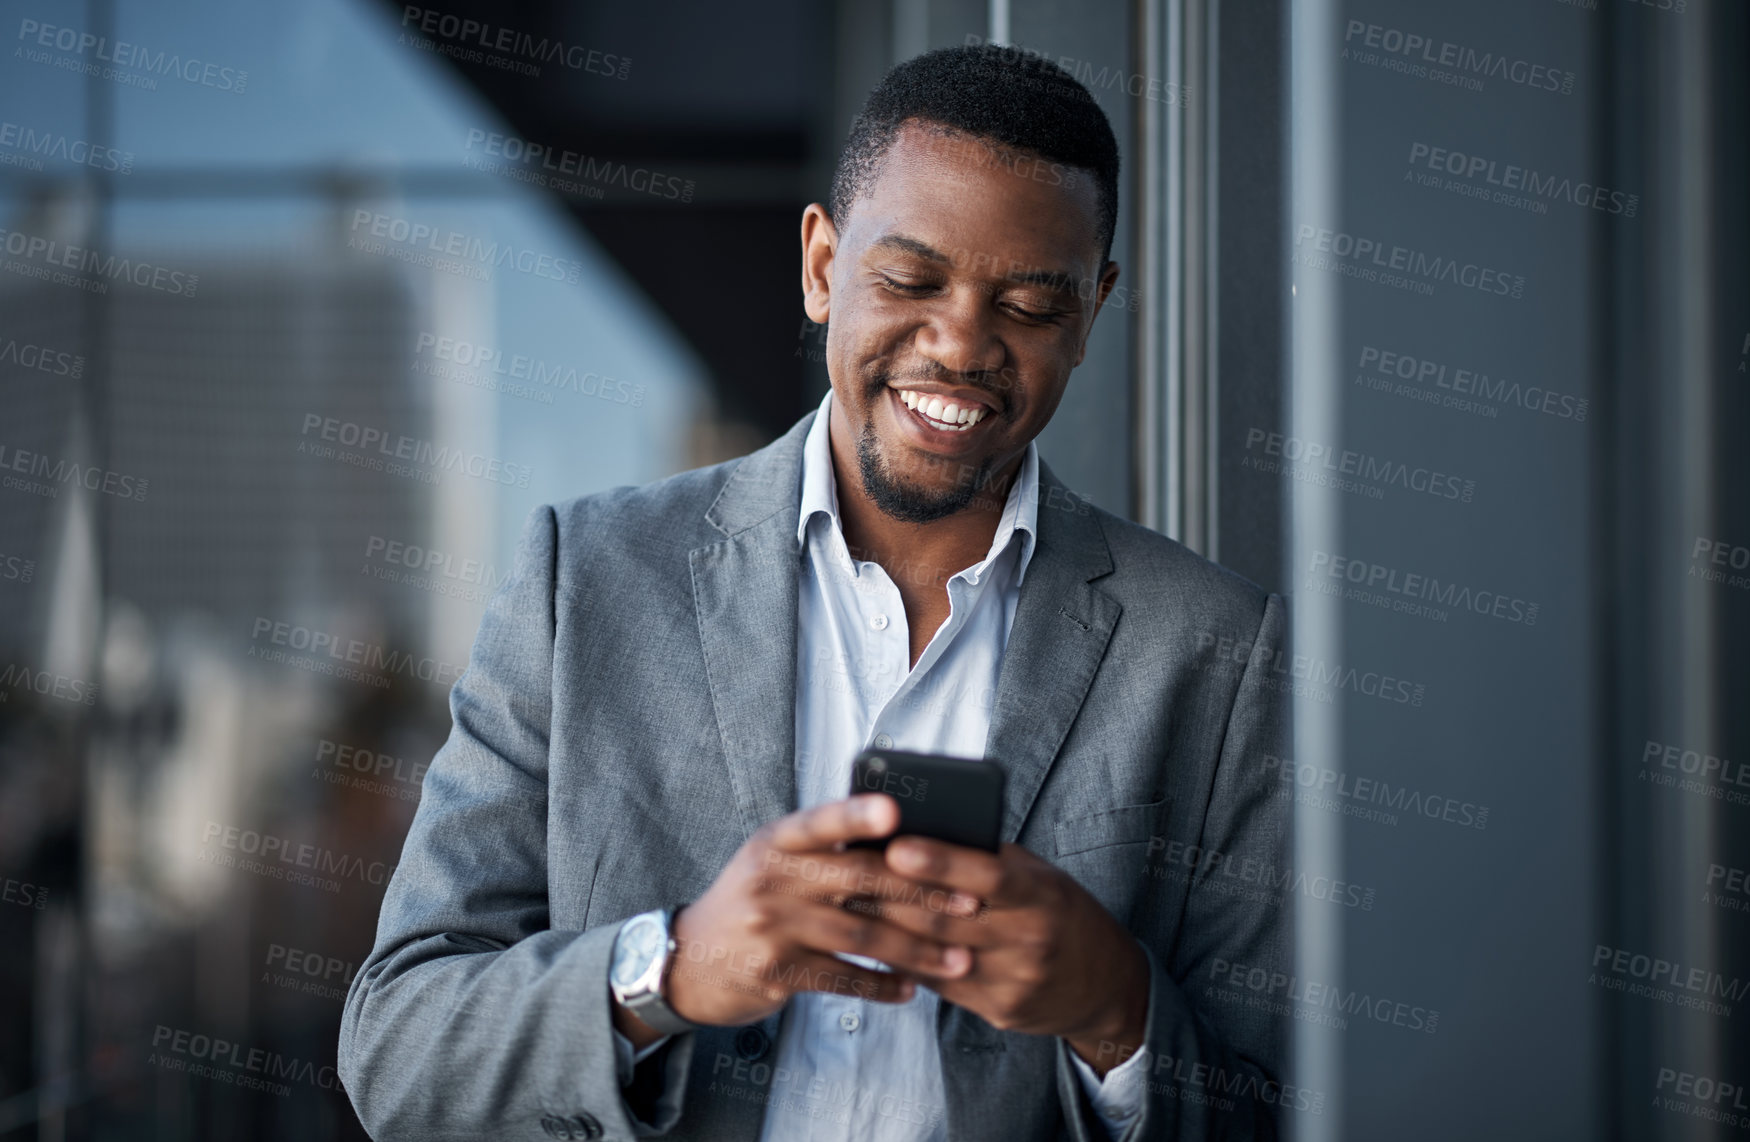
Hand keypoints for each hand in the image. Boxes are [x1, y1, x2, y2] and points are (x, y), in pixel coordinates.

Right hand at [626, 794, 984, 1040]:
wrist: (688, 961)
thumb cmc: (752, 898)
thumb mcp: (773, 858)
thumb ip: (825, 846)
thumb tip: (903, 832)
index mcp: (777, 841)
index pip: (821, 821)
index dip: (856, 815)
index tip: (896, 811)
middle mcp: (773, 879)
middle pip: (860, 881)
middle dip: (922, 892)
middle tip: (970, 902)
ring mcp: (773, 927)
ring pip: (862, 937)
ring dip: (917, 950)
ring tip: (959, 958)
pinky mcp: (777, 972)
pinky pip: (843, 979)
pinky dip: (882, 986)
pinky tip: (912, 988)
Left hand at [869, 838, 1149, 1075]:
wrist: (1106, 985)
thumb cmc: (1063, 914)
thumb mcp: (1042, 878)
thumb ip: (993, 860)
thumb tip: (925, 831)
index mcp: (1043, 896)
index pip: (987, 876)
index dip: (940, 861)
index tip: (896, 847)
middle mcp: (1031, 939)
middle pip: (948, 918)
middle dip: (893, 896)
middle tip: (847, 873)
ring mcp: (1014, 981)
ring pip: (935, 954)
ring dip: (887, 929)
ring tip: (850, 904)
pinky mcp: (1000, 1011)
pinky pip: (940, 985)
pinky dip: (906, 961)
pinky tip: (878, 942)